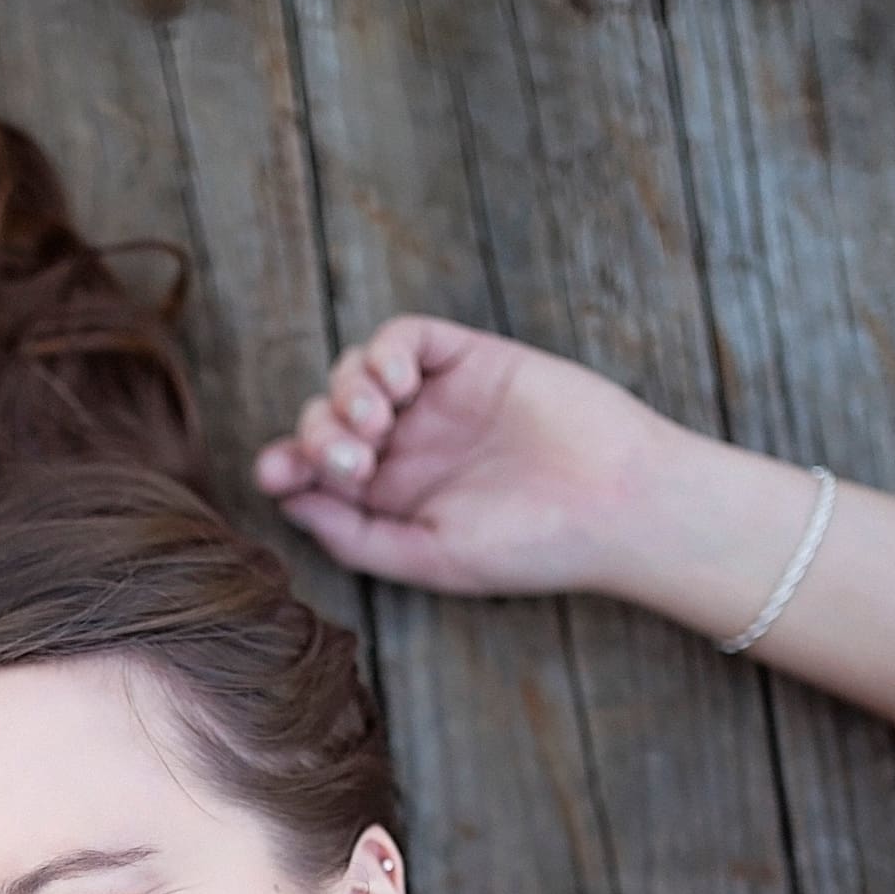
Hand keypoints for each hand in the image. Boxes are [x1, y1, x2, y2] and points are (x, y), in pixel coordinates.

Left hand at [252, 314, 677, 598]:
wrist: (615, 506)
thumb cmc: (531, 547)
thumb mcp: (430, 557)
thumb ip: (355, 536)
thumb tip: (287, 501)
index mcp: (390, 498)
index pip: (314, 471)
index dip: (285, 464)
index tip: (279, 472)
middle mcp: (406, 446)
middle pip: (326, 419)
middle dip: (320, 434)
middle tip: (353, 462)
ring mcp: (437, 399)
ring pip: (356, 372)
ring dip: (347, 391)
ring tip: (375, 423)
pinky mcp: (471, 358)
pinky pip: (407, 336)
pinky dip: (387, 350)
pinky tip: (397, 381)